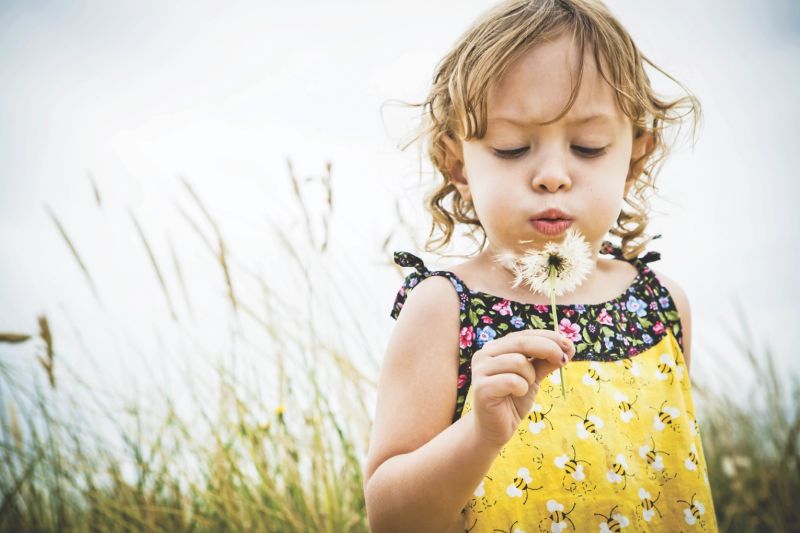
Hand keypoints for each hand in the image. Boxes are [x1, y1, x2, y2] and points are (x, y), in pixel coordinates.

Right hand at [470, 329, 573, 446]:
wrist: (494, 430)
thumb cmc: (513, 401)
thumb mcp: (533, 378)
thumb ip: (546, 361)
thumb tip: (569, 347)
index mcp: (496, 348)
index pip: (524, 334)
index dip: (548, 337)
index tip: (569, 345)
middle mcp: (485, 354)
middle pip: (522, 342)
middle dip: (548, 349)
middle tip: (563, 361)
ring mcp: (480, 370)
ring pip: (518, 362)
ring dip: (530, 377)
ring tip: (524, 387)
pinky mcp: (482, 388)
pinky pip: (513, 381)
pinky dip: (522, 388)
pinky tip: (516, 395)